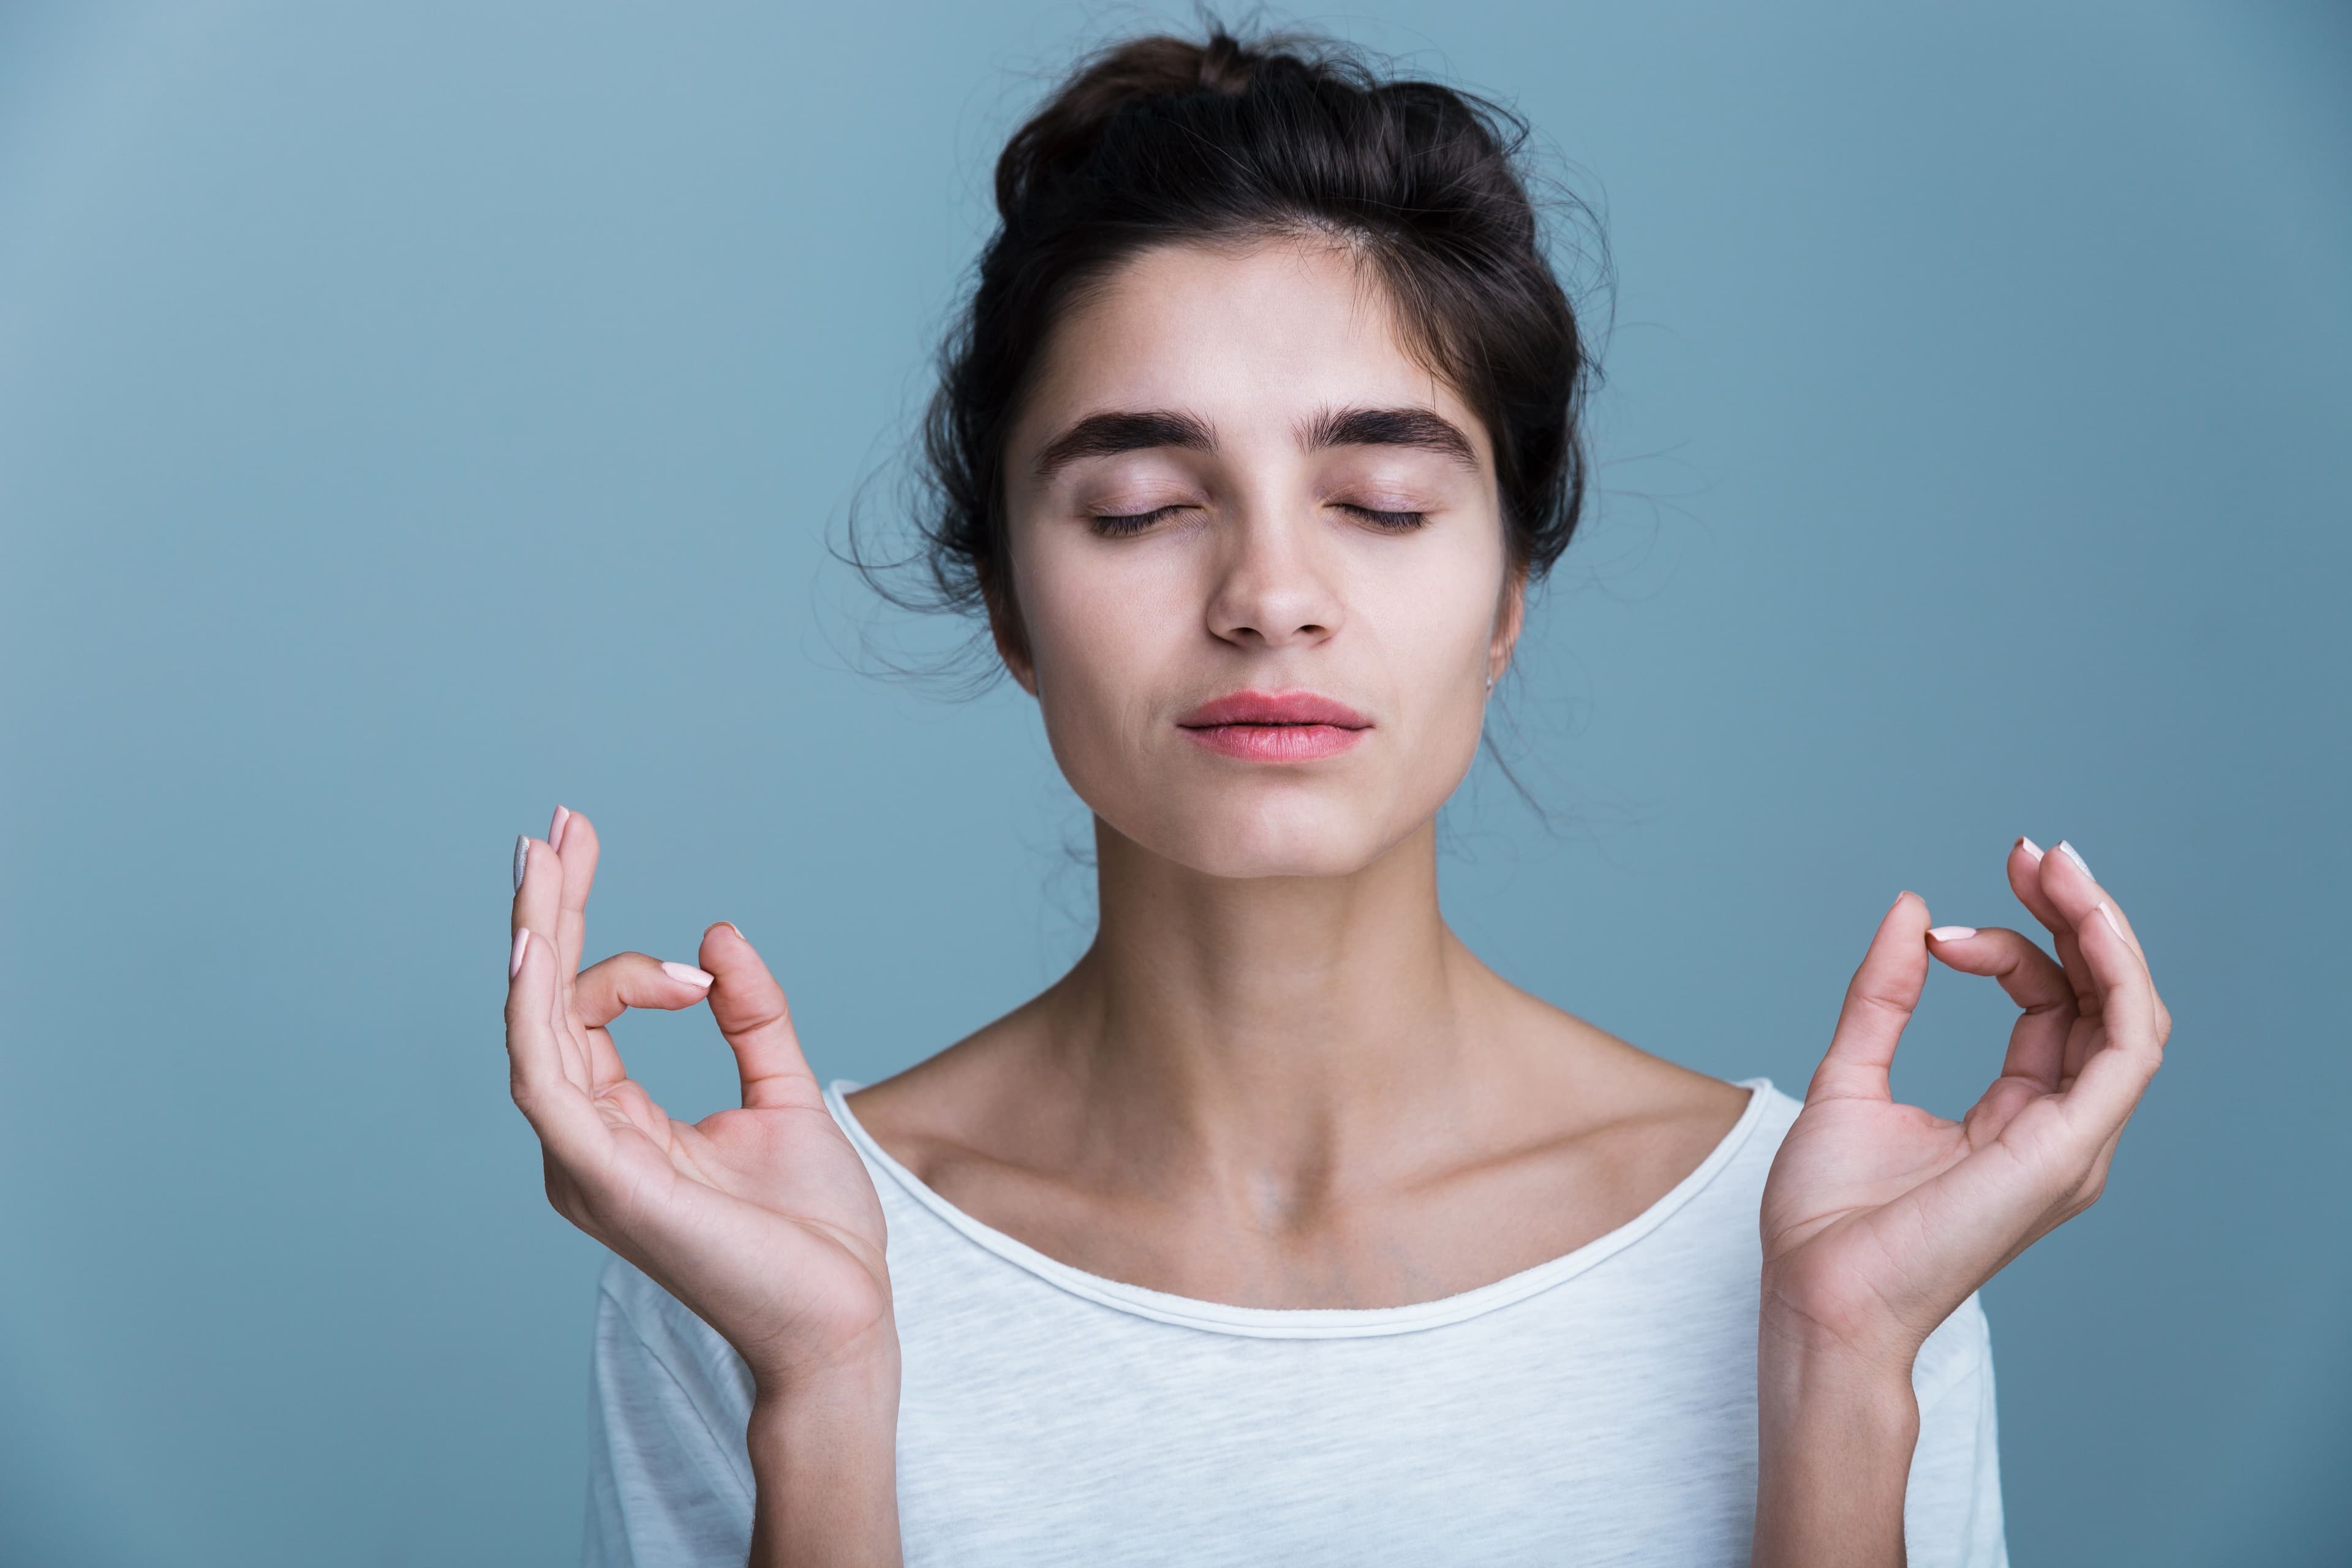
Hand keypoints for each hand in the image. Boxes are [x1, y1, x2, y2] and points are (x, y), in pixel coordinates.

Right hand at [504, 807, 893, 1391]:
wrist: (844, 1318)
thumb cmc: (810, 1231)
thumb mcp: (784, 1094)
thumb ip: (750, 1017)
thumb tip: (717, 936)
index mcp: (618, 1123)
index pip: (584, 1013)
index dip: (613, 949)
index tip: (702, 955)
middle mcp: (584, 1141)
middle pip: (544, 1004)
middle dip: (549, 909)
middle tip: (552, 826)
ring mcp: (586, 1163)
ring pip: (536, 1028)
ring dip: (538, 936)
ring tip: (544, 859)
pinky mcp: (605, 1179)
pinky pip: (547, 1082)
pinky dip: (537, 1011)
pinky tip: (538, 946)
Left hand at [1759, 837, 2170, 1368]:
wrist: (1815, 1295)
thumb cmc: (1827, 1219)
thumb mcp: (1848, 1077)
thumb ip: (1884, 997)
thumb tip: (1910, 911)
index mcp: (2016, 1117)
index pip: (2050, 1005)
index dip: (2014, 943)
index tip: (1941, 928)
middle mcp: (2058, 1130)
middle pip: (2102, 1000)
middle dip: (2075, 917)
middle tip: (2033, 853)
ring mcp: (2070, 1144)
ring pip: (2129, 1015)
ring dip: (2101, 932)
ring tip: (2055, 868)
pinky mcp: (2066, 1150)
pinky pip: (2124, 1051)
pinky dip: (2115, 979)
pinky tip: (2084, 923)